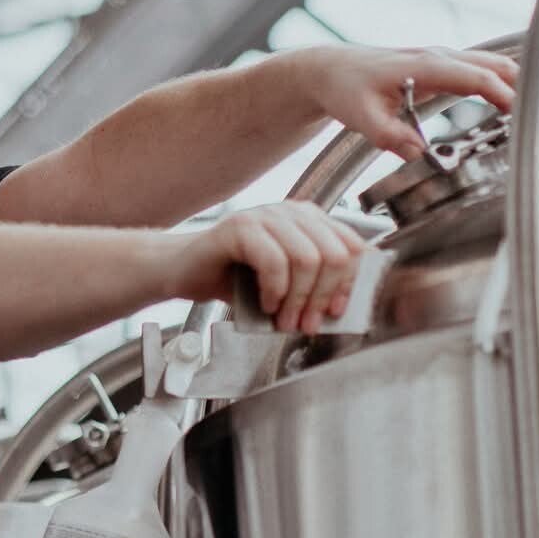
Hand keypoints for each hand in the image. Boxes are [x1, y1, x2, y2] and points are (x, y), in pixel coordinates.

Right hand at [175, 199, 364, 333]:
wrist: (186, 271)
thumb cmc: (233, 279)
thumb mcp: (283, 284)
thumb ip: (311, 287)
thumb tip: (338, 309)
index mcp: (309, 220)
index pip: (352, 245)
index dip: (349, 283)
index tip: (335, 312)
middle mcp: (291, 212)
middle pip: (334, 254)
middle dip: (322, 298)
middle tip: (306, 324)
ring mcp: (265, 216)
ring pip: (307, 259)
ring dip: (298, 300)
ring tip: (284, 320)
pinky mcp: (240, 227)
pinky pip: (273, 261)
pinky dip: (274, 290)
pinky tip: (265, 304)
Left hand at [302, 43, 518, 160]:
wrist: (332, 71)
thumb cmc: (346, 89)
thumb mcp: (362, 118)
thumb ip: (390, 136)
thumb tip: (419, 153)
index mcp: (424, 66)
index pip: (474, 76)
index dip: (501, 92)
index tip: (521, 112)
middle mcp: (438, 57)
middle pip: (493, 64)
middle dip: (523, 83)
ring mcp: (442, 59)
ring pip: (491, 63)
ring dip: (517, 81)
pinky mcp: (441, 67)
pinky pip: (480, 69)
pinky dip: (501, 81)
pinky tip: (516, 100)